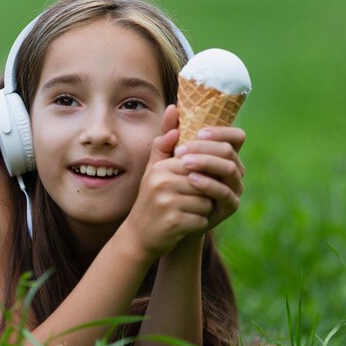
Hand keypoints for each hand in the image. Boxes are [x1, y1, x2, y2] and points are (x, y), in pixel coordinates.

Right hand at [123, 106, 213, 260]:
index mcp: (161, 168)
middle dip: (204, 194)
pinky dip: (199, 223)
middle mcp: (162, 183)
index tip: (197, 184)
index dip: (203, 175)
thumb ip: (165, 142)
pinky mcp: (174, 223)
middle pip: (205, 183)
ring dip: (203, 209)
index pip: (198, 165)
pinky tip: (186, 224)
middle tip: (193, 200)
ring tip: (187, 212)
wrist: (139, 236)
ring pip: (206, 202)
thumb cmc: (151, 199)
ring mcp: (167, 204)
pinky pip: (202, 219)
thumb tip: (174, 109)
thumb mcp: (154, 169)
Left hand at [173, 126, 245, 231]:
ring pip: (229, 169)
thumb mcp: (166, 158)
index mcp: (224, 154)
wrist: (170, 216)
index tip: (198, 133)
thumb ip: (168, 135)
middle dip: (205, 148)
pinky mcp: (230, 205)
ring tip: (185, 163)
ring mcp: (235, 187)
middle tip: (181, 151)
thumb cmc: (171, 182)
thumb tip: (172, 108)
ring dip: (207, 163)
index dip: (221, 131)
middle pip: (229, 151)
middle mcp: (234, 168)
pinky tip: (192, 180)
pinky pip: (225, 192)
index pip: (235, 136)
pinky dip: (209, 184)